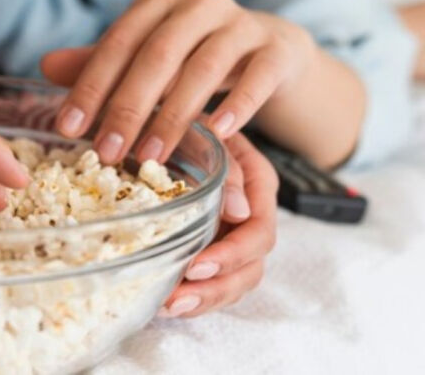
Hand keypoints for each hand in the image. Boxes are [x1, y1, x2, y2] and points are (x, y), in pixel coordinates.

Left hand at [42, 0, 314, 164]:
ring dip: (174, 115)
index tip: (68, 128)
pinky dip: (238, 104)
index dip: (91, 86)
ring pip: (204, 67)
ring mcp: (243, 22)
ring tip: (150, 157)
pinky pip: (257, 76)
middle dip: (128, 106)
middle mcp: (200, 2)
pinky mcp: (278, 48)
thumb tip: (45, 66)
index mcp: (159, 1)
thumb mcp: (147, 58)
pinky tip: (219, 134)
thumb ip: (102, 62)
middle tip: (106, 152)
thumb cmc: (195, 57)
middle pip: (157, 54)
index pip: (117, 43)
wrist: (271, 51)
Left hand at [159, 133, 276, 317]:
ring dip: (203, 300)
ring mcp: (232, 233)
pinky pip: (213, 281)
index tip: (196, 267)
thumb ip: (228, 169)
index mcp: (258, 186)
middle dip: (215, 288)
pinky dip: (193, 295)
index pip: (259, 233)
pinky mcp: (212, 244)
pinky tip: (165, 303)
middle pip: (250, 267)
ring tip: (168, 307)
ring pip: (234, 281)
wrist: (173, 117)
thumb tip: (239, 211)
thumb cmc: (190, 122)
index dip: (231, 255)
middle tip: (177, 299)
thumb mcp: (208, 134)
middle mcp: (250, 214)